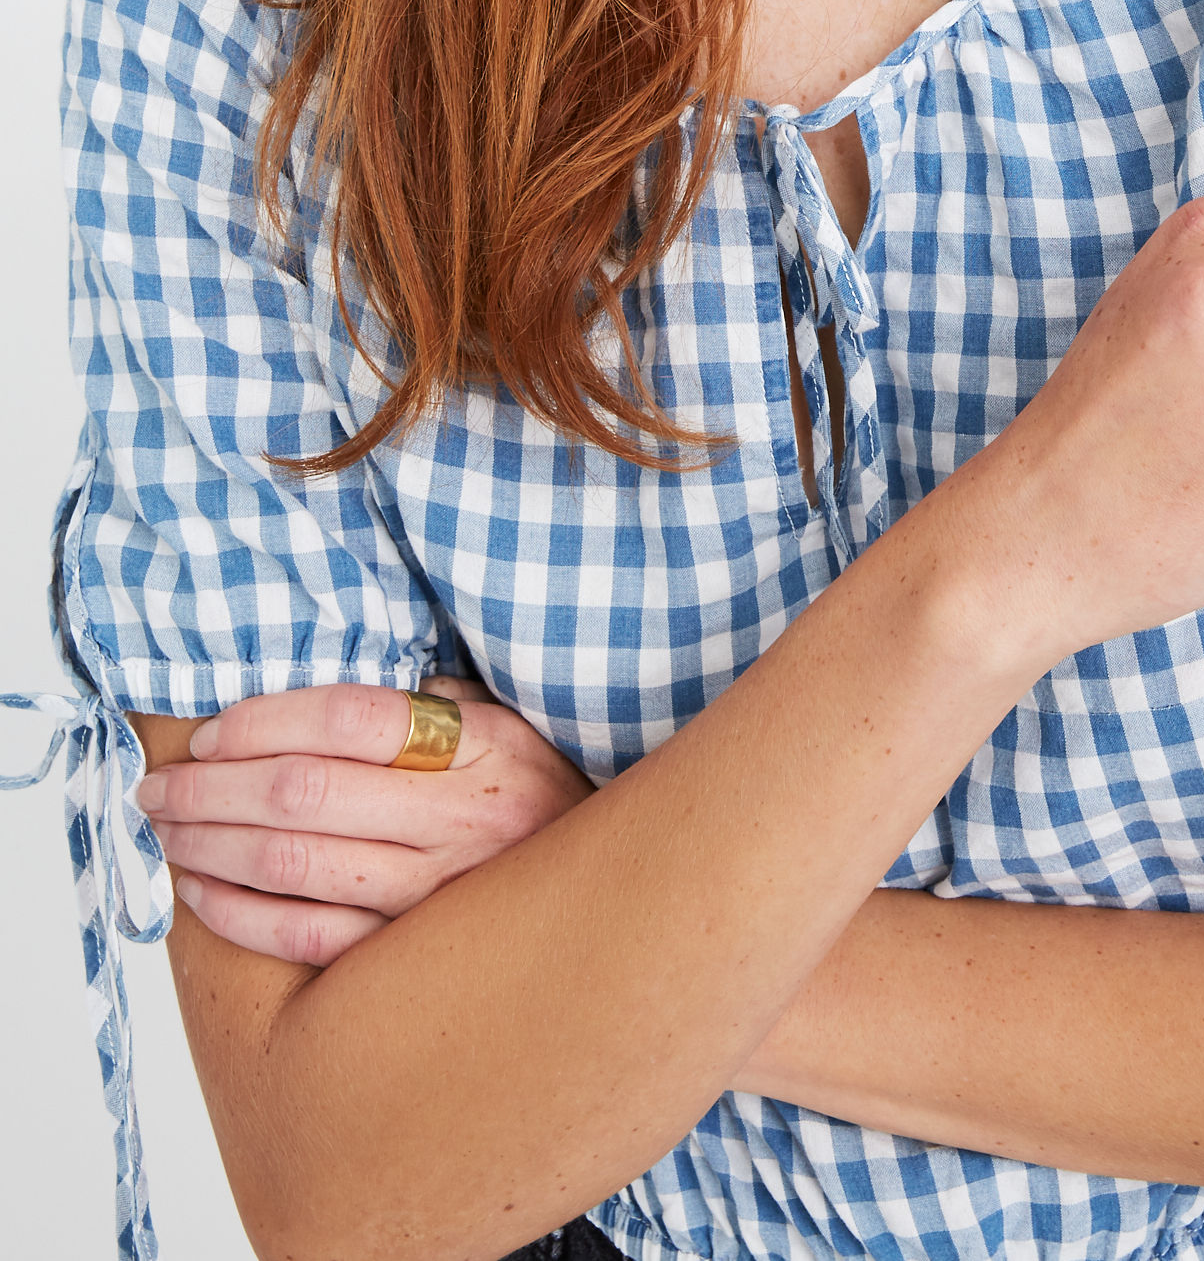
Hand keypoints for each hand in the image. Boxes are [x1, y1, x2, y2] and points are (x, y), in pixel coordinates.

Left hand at [134, 675, 594, 966]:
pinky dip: (240, 916)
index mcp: (480, 748)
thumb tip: (350, 673)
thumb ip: (438, 698)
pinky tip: (202, 892)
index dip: (268, 720)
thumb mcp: (512, 725)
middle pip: (302, 793)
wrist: (615, 903)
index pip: (351, 718)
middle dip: (211, 787)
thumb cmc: (544, 798)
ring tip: (169, 830)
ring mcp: (435, 895)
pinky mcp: (414, 958)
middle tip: (158, 786)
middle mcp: (458, 820)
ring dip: (211, 845)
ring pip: (292, 866)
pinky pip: (307, 939)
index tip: (212, 732)